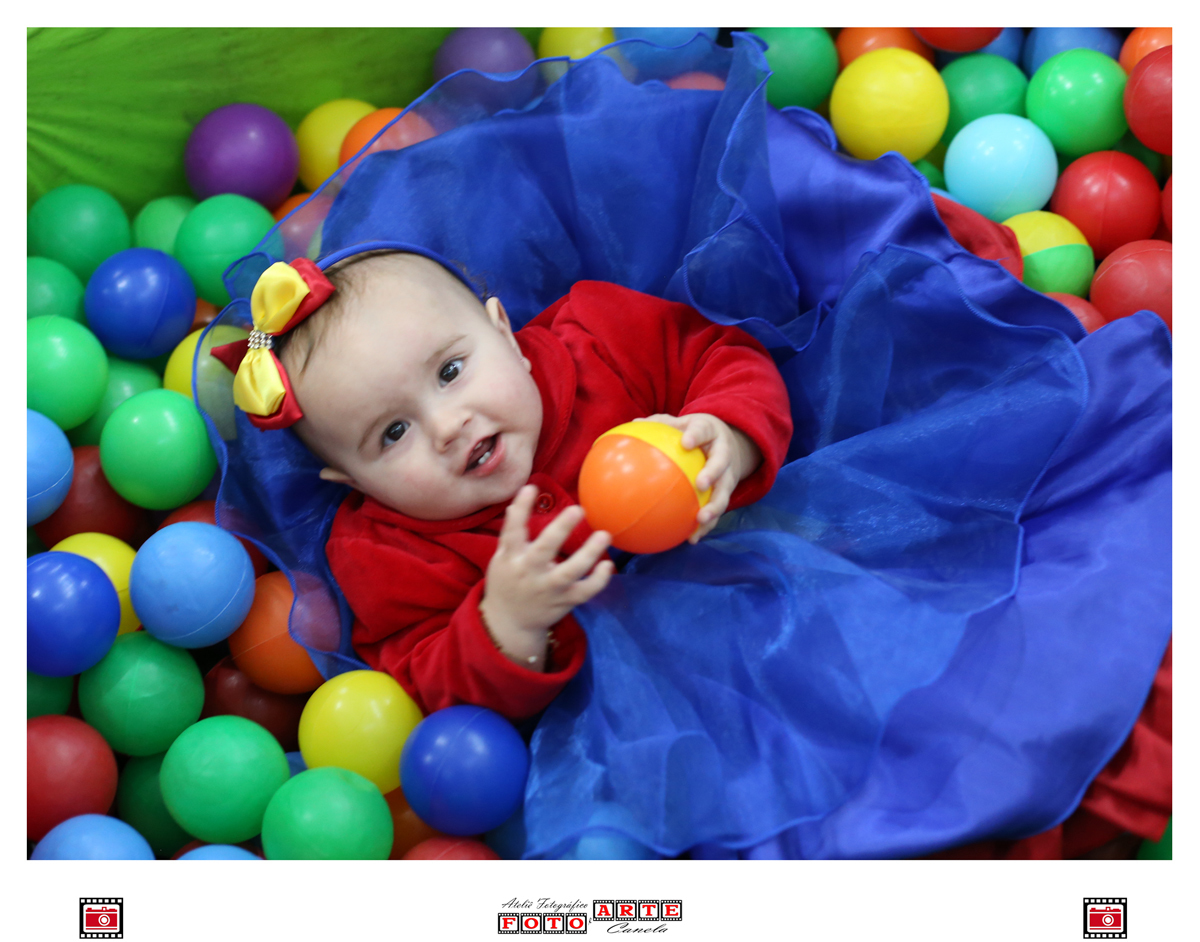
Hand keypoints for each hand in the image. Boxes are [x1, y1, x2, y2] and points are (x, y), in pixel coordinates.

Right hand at [480, 485, 613, 666]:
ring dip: (589, 553)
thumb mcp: (501, 558)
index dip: (520, 509)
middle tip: (577, 509)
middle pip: (545, 549)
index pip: (513, 531)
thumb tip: (518, 499)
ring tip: (604, 535)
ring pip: (570, 572)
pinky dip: (598, 580)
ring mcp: (549, 588)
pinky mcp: (565, 601)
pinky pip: (584, 592)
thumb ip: (511, 532)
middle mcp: (530, 572)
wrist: (509, 622)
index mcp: (511, 558)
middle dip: (560, 530)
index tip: (530, 488)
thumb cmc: (507, 581)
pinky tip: (608, 565)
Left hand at [636, 413, 761, 542]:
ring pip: (724, 492)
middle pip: (721, 464)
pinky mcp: (726, 493)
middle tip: (701, 484)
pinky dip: (706, 526)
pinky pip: (717, 510)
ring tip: (701, 519)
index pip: (703, 431)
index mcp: (711, 433)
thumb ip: (662, 424)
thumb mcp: (684, 423)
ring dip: (714, 507)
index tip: (686, 442)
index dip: (696, 436)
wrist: (730, 443)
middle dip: (713, 474)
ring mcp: (728, 475)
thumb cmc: (696, 432)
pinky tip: (691, 538)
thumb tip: (635, 424)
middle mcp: (724, 454)